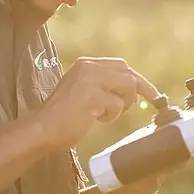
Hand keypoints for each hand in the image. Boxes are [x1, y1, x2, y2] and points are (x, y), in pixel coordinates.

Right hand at [34, 57, 159, 149]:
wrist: (42, 128)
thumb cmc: (62, 116)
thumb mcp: (82, 90)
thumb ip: (103, 85)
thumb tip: (133, 89)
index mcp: (86, 64)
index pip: (121, 65)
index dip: (137, 80)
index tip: (151, 93)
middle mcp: (89, 67)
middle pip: (128, 74)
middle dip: (137, 91)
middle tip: (140, 105)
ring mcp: (91, 80)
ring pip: (128, 87)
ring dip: (121, 105)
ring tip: (102, 114)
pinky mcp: (93, 97)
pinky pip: (118, 105)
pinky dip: (111, 116)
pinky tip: (94, 119)